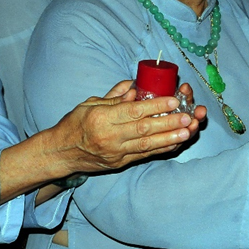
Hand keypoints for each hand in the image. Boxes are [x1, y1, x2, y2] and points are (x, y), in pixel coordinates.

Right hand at [52, 80, 205, 174]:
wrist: (60, 153)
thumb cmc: (74, 123)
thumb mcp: (90, 103)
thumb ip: (114, 96)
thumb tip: (135, 85)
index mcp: (101, 118)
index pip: (133, 111)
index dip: (156, 106)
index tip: (174, 100)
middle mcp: (110, 137)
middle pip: (144, 129)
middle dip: (169, 123)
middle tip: (188, 116)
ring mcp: (115, 152)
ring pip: (148, 145)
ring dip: (170, 137)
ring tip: (188, 131)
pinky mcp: (119, 163)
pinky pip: (144, 155)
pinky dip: (162, 148)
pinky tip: (176, 142)